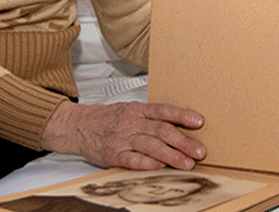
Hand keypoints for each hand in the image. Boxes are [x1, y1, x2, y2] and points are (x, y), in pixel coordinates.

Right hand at [40, 100, 206, 169]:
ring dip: (171, 156)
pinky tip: (159, 168)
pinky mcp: (114, 154)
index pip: (164, 110)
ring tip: (187, 163)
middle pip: (161, 130)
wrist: (78, 125)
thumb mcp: (131, 110)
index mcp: (138, 110)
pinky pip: (132, 160)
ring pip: (150, 146)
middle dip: (183, 141)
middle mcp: (132, 123)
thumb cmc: (109, 119)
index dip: (182, 115)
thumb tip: (180, 125)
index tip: (199, 122)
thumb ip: (152, 118)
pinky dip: (147, 164)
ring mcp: (122, 138)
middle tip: (200, 151)